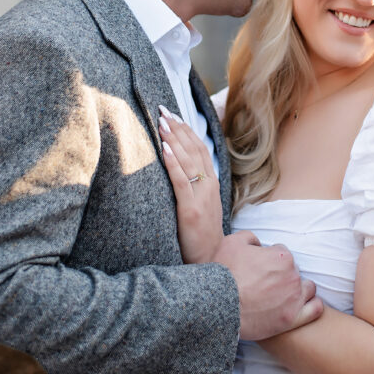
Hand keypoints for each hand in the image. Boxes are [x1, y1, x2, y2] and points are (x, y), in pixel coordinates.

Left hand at [160, 106, 223, 262]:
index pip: (200, 150)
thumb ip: (195, 187)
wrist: (212, 262)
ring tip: (162, 122)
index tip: (175, 115)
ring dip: (174, 139)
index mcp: (211, 184)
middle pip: (194, 150)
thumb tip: (179, 169)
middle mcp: (209, 186)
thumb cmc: (202, 236)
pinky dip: (173, 163)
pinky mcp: (190, 210)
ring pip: (188, 160)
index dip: (188, 131)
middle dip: (179, 128)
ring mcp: (201, 197)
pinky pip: (181, 181)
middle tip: (164, 110)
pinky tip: (164, 149)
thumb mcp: (203, 206)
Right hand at [212, 231, 323, 340]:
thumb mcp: (232, 242)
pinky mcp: (292, 318)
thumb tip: (258, 243)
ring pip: (308, 289)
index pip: (282, 253)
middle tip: (266, 284)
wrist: (217, 305)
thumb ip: (250, 237)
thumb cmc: (224, 273)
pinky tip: (300, 305)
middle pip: (294, 271)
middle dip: (282, 275)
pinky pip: (315, 309)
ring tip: (283, 295)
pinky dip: (311, 305)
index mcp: (282, 256)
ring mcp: (294, 298)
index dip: (270, 260)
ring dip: (299, 289)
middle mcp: (293, 276)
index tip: (260, 269)